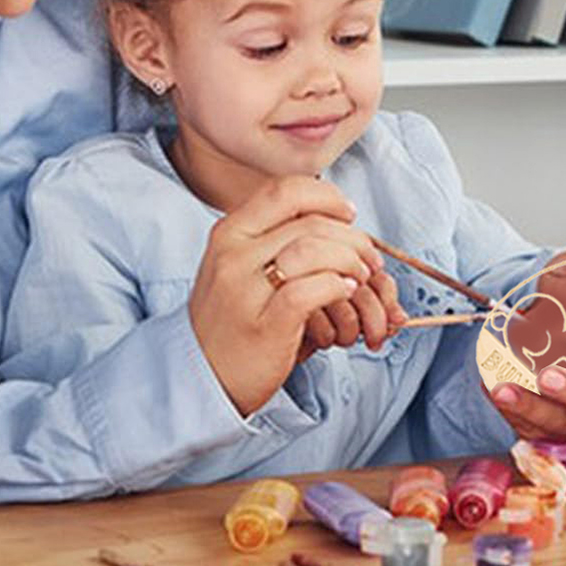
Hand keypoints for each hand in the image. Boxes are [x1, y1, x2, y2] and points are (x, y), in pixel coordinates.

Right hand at [188, 176, 386, 414]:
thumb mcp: (237, 265)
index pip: (286, 191)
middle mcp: (234, 255)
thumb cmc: (229, 320)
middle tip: (368, 258)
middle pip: (310, 222)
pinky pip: (312, 290)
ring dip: (350, 260)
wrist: (198, 375)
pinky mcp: (265, 325)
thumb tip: (331, 217)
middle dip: (352, 237)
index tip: (349, 215)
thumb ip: (273, 238)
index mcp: (230, 232)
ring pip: (313, 250)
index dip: (328, 197)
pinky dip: (338, 286)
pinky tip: (345, 292)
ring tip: (359, 278)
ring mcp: (246, 290)